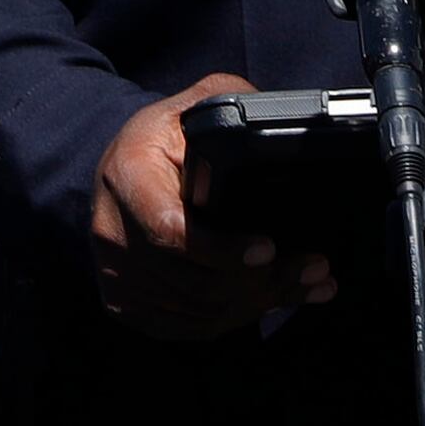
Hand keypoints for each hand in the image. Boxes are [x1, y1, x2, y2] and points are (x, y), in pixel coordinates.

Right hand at [90, 73, 338, 338]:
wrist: (115, 173)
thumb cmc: (163, 139)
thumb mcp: (190, 106)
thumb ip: (231, 100)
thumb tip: (281, 117)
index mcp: (127, 176)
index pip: (171, 230)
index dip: (223, 249)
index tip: (269, 248)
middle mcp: (112, 231)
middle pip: (192, 281)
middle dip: (260, 281)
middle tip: (312, 267)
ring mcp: (115, 274)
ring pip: (196, 310)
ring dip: (258, 302)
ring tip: (306, 280)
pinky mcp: (125, 303)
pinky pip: (187, 326)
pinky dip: (236, 320)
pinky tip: (277, 300)